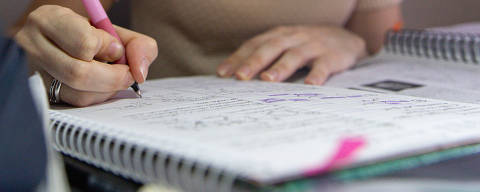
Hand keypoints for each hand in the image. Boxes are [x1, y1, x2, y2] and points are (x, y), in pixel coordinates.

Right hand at [15, 5, 157, 106]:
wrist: (60, 43)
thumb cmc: (87, 36)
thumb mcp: (112, 31)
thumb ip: (136, 45)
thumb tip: (139, 72)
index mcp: (49, 20)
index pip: (84, 43)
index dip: (108, 49)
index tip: (117, 49)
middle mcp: (33, 45)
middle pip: (79, 73)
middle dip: (113, 77)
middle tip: (126, 74)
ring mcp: (34, 72)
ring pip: (78, 93)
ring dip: (105, 89)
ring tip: (110, 76)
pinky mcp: (41, 93)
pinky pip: (75, 103)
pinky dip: (96, 96)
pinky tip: (99, 86)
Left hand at [217, 26, 366, 84]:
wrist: (346, 40)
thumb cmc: (307, 47)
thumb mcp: (285, 46)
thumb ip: (265, 58)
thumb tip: (237, 78)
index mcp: (279, 35)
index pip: (254, 45)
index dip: (238, 58)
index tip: (222, 73)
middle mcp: (294, 38)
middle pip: (271, 47)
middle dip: (254, 62)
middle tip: (240, 77)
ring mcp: (313, 46)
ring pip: (295, 55)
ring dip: (280, 67)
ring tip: (268, 80)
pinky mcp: (332, 56)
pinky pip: (323, 66)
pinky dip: (317, 75)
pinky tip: (310, 85)